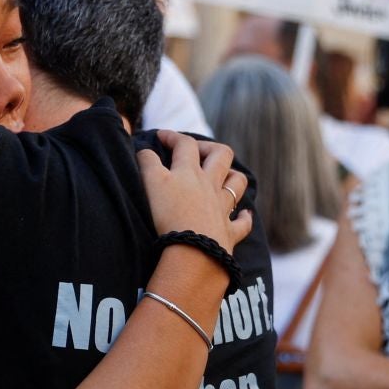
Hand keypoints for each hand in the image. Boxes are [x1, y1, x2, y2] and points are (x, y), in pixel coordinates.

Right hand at [138, 130, 253, 253]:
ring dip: (232, 175)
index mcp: (189, 172)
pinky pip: (242, 223)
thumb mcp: (151, 183)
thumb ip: (147, 163)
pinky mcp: (228, 232)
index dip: (172, 136)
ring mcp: (222, 208)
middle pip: (221, 154)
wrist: (192, 252)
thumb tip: (145, 151)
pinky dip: (243, 217)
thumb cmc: (169, 216)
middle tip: (196, 151)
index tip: (160, 136)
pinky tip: (242, 214)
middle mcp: (210, 185)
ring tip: (223, 176)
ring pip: (237, 183)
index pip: (185, 144)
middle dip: (209, 147)